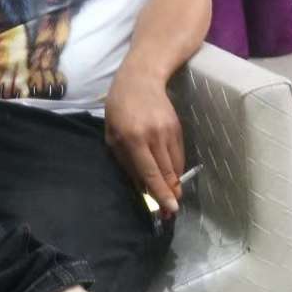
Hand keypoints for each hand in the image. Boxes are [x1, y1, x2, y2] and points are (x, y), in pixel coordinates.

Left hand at [104, 64, 184, 217]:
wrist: (142, 77)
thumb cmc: (119, 107)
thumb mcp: (112, 135)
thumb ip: (125, 161)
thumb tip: (140, 186)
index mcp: (133, 139)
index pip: (150, 172)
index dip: (160, 192)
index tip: (170, 208)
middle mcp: (154, 137)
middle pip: (167, 173)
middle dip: (170, 195)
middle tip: (169, 213)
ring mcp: (169, 132)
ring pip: (175, 166)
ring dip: (174, 184)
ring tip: (171, 197)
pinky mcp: (178, 129)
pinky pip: (178, 155)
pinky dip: (174, 168)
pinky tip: (169, 175)